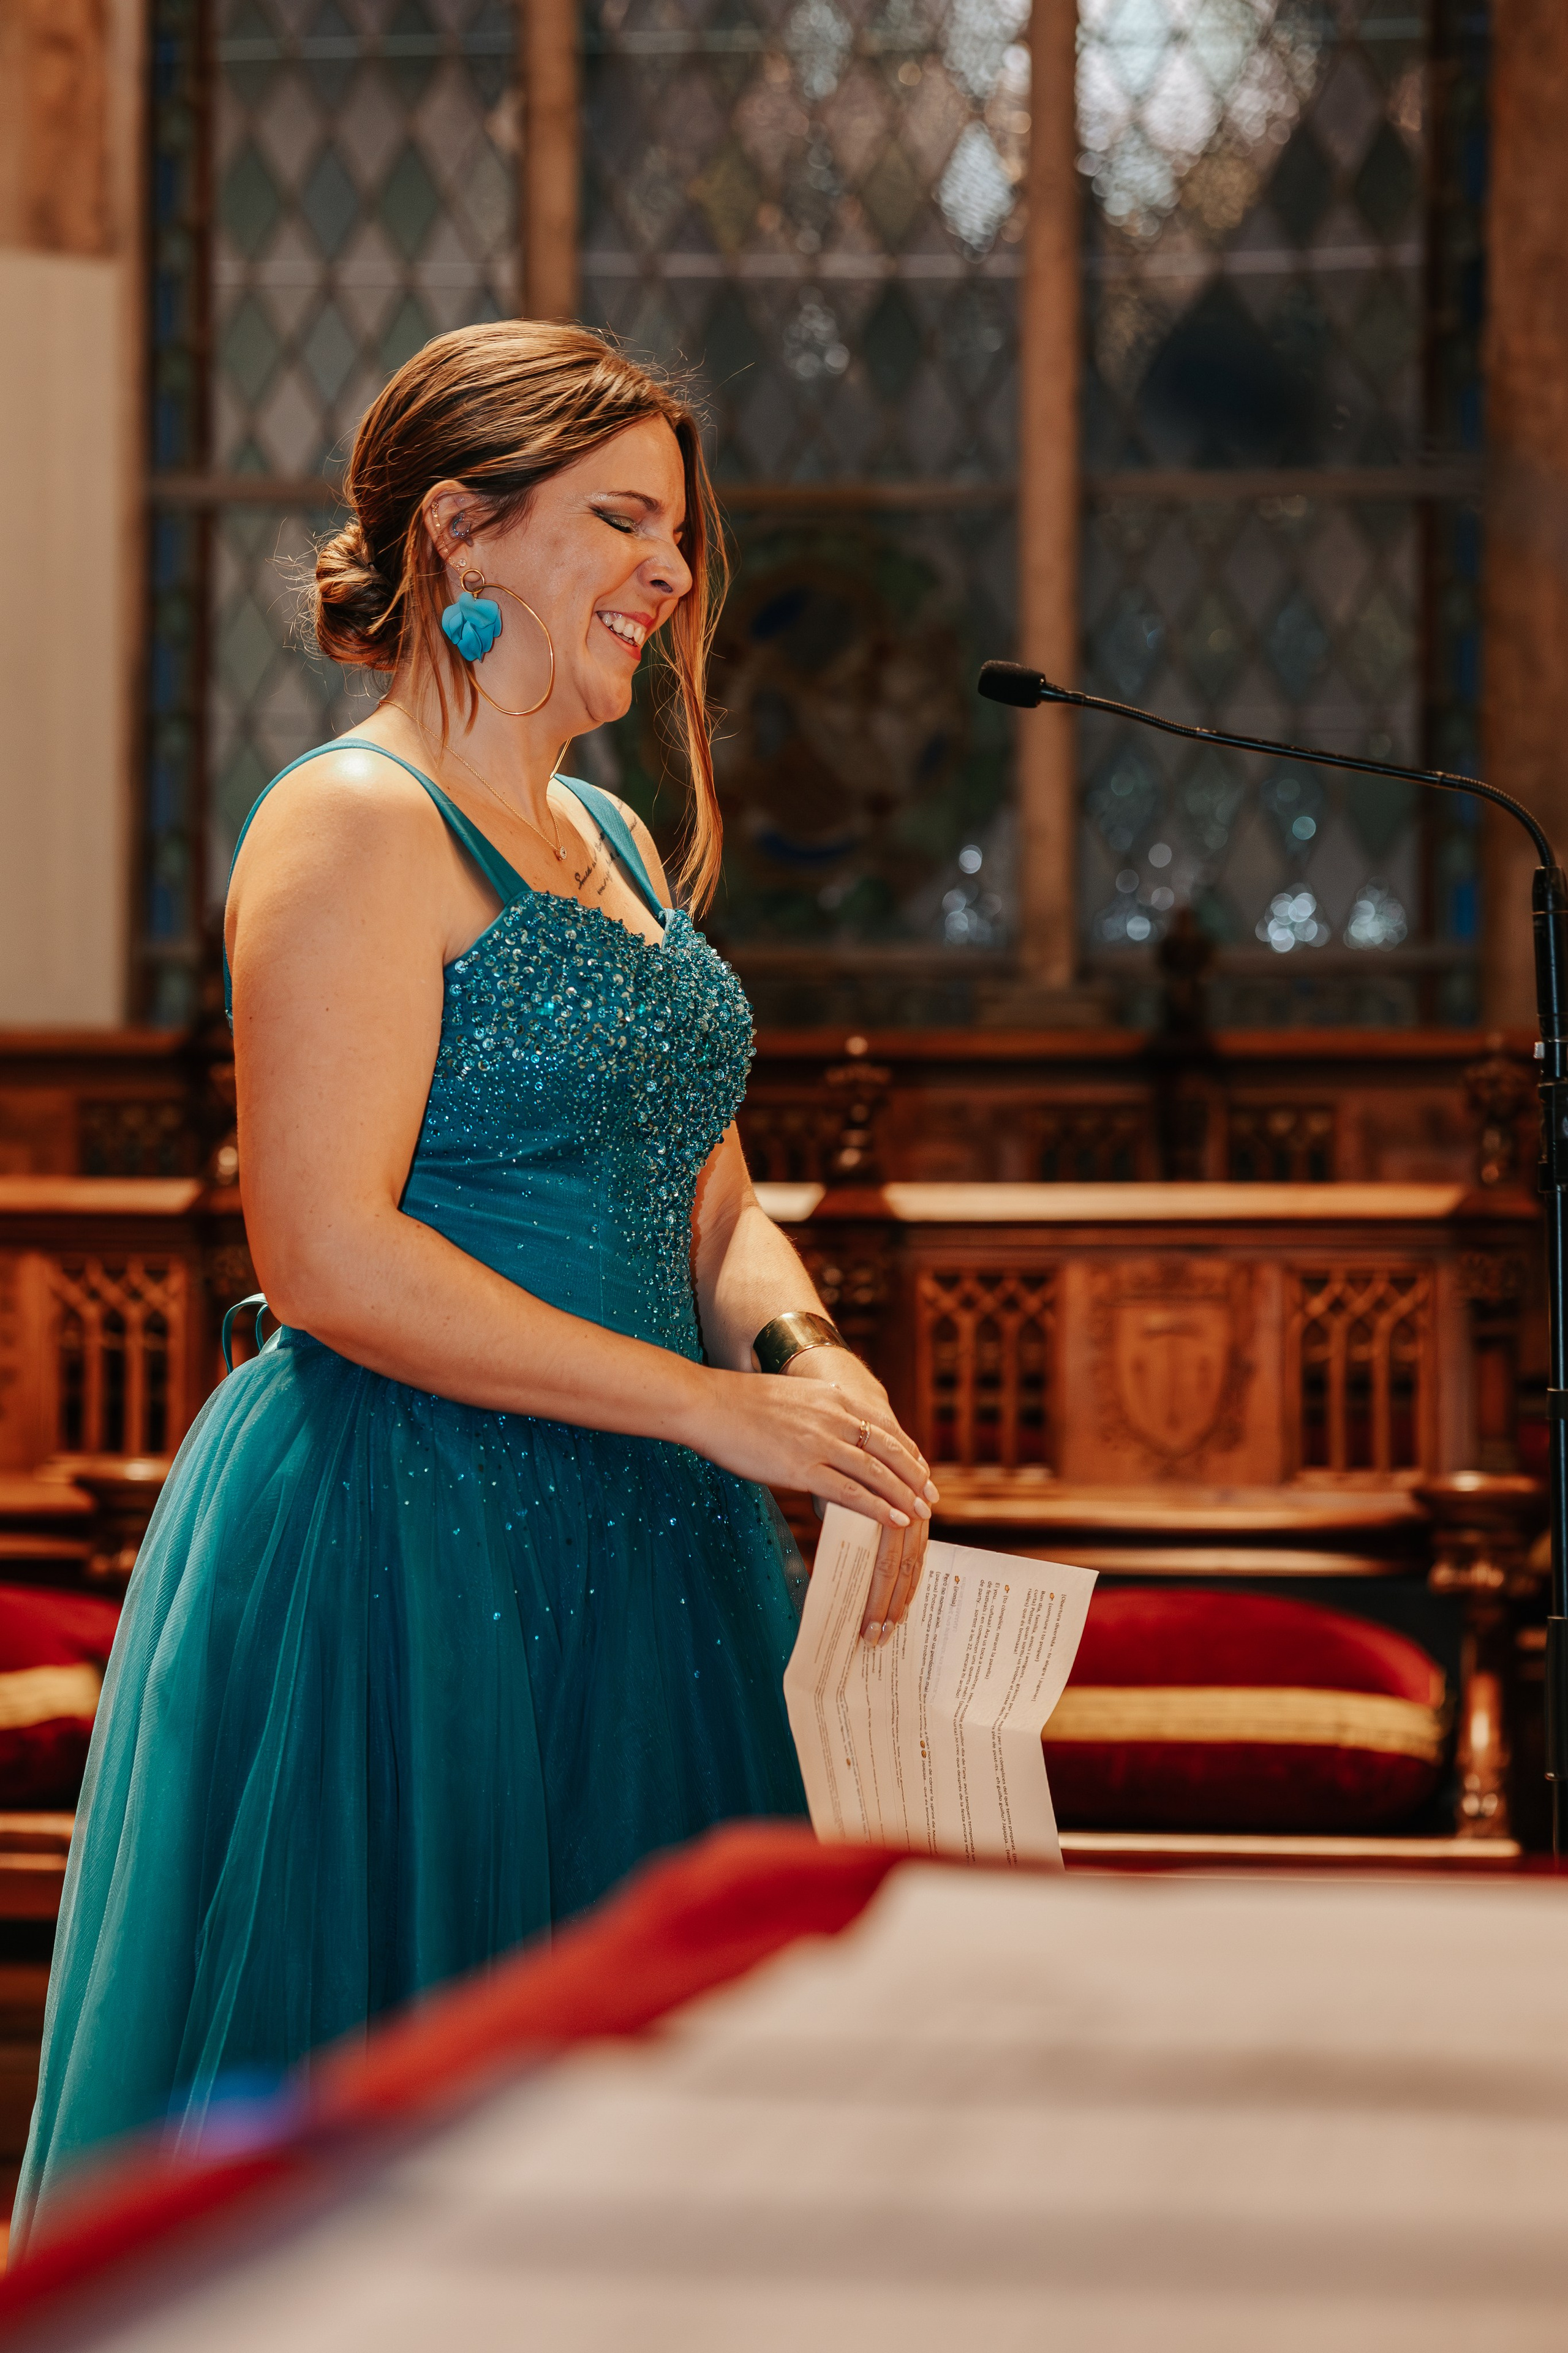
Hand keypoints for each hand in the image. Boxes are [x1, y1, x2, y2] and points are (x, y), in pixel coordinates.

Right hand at [684, 1359, 937, 1641]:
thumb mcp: (793, 1395)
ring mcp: (819, 1442)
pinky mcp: (802, 1468)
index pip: (885, 1426)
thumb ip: (819, 1410)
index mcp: (833, 1396)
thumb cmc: (741, 1403)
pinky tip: (892, 1520)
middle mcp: (834, 1417)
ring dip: (903, 1495)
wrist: (708, 1404)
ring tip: (920, 1514)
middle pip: (889, 1449)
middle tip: (931, 1497)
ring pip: (876, 1472)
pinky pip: (850, 1492)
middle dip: (914, 1476)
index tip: (921, 1469)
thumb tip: (834, 1428)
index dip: (907, 1451)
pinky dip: (877, 1507)